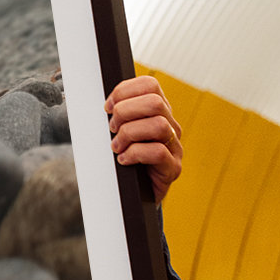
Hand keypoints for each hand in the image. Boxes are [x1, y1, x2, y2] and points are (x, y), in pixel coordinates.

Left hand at [105, 75, 182, 203]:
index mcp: (158, 112)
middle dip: (125, 112)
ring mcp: (175, 147)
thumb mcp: (118, 132)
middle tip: (111, 128)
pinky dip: (135, 154)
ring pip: (158, 125)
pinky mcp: (173, 168)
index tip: (107, 107)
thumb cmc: (124, 159)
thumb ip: (117, 115)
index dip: (124, 91)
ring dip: (129, 134)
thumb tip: (105, 104)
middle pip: (155, 102)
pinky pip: (158, 152)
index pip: (149, 85)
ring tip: (116, 146)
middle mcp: (170, 126)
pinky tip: (124, 160)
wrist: (134, 194)